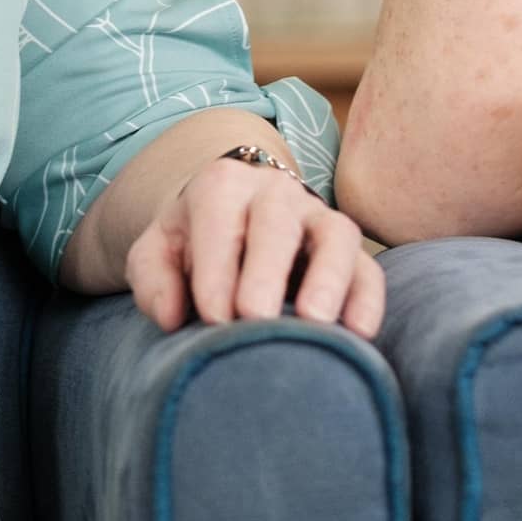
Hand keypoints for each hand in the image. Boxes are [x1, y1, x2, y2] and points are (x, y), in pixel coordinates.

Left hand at [125, 147, 385, 338]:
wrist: (233, 225)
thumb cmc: (193, 247)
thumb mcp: (157, 252)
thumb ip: (152, 278)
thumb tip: (171, 317)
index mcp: (223, 187)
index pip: (220, 217)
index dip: (217, 268)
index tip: (213, 318)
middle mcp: (276, 194)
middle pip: (278, 221)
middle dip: (267, 269)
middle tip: (255, 316)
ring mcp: (319, 219)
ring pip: (336, 235)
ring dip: (329, 277)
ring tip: (315, 321)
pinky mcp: (352, 253)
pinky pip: (369, 269)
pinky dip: (368, 299)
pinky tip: (359, 334)